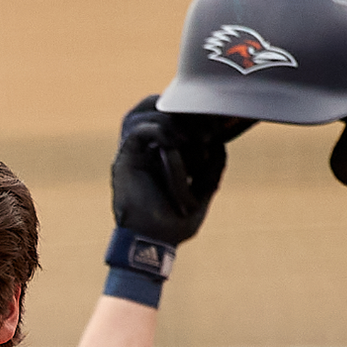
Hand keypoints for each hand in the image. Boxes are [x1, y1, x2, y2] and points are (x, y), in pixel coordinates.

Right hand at [110, 95, 253, 245]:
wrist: (153, 244)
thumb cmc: (174, 224)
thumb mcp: (203, 192)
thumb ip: (212, 168)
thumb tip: (221, 145)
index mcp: (160, 151)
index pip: (169, 112)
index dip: (191, 112)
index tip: (215, 128)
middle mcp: (144, 147)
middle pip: (154, 103)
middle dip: (184, 110)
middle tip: (206, 130)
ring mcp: (133, 151)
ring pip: (145, 110)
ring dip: (172, 120)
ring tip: (191, 139)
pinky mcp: (125, 159)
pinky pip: (138, 131)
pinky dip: (160, 131)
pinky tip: (175, 144)